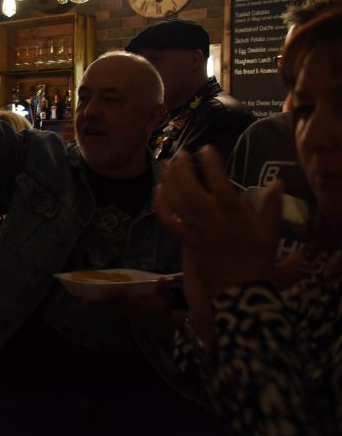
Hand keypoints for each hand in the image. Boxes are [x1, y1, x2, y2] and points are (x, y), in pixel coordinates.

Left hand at [80, 279, 180, 341]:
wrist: (161, 322)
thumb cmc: (162, 307)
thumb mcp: (166, 299)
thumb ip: (163, 289)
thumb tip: (162, 279)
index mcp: (138, 306)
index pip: (124, 301)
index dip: (115, 298)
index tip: (104, 293)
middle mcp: (129, 311)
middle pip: (111, 307)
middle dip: (98, 304)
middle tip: (83, 301)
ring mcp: (124, 313)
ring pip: (108, 309)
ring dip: (96, 306)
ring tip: (82, 301)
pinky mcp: (121, 314)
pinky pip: (108, 310)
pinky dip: (99, 306)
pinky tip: (89, 303)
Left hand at [155, 147, 281, 298]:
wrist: (240, 286)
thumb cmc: (257, 256)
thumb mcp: (270, 230)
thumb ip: (271, 205)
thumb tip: (277, 182)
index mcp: (234, 214)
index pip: (220, 184)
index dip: (212, 165)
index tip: (207, 149)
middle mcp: (212, 219)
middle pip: (191, 189)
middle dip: (183, 168)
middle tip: (181, 153)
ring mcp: (196, 229)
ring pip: (177, 201)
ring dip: (170, 180)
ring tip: (168, 163)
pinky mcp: (186, 239)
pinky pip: (169, 220)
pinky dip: (161, 203)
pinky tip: (158, 189)